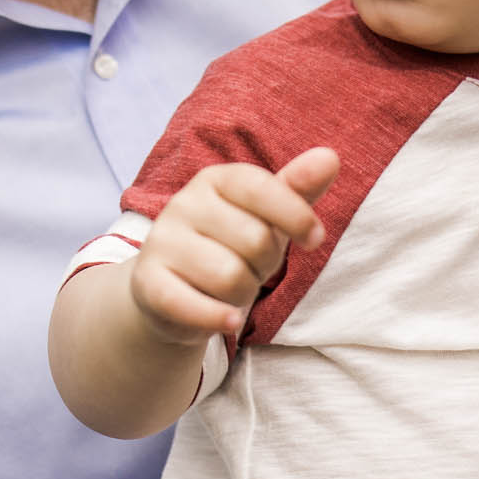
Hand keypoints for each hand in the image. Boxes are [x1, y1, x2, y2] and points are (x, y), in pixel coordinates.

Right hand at [125, 148, 339, 346]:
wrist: (169, 290)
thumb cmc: (229, 246)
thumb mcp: (266, 217)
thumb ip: (297, 189)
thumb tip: (331, 157)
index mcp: (215, 179)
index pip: (262, 188)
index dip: (296, 215)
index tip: (315, 239)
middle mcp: (183, 203)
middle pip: (254, 240)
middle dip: (265, 265)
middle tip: (251, 269)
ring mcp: (161, 242)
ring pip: (230, 277)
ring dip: (242, 294)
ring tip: (231, 290)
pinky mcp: (147, 283)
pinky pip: (192, 305)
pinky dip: (218, 318)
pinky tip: (230, 321)